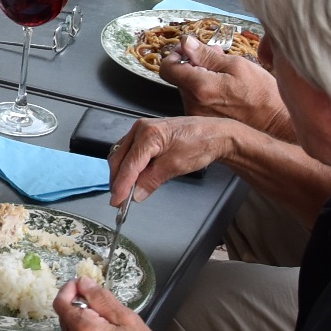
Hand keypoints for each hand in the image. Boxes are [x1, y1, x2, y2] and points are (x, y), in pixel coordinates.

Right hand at [109, 116, 234, 203]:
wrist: (214, 134)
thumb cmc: (200, 144)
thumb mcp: (175, 166)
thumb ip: (151, 180)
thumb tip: (135, 195)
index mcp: (148, 134)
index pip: (128, 165)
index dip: (121, 185)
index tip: (116, 202)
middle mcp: (140, 128)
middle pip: (119, 158)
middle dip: (117, 180)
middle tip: (119, 200)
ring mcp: (141, 129)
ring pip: (121, 154)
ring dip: (121, 173)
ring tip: (124, 191)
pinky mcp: (145, 133)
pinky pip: (129, 151)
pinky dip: (128, 166)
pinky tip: (132, 178)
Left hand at [161, 36, 288, 134]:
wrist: (276, 126)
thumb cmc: (262, 96)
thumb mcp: (238, 66)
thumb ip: (207, 55)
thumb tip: (186, 43)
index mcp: (200, 87)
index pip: (167, 68)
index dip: (176, 55)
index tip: (188, 51)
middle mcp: (194, 104)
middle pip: (180, 78)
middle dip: (195, 65)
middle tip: (217, 60)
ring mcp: (197, 116)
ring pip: (189, 89)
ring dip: (201, 78)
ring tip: (226, 77)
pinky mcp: (203, 123)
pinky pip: (197, 102)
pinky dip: (206, 93)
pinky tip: (225, 92)